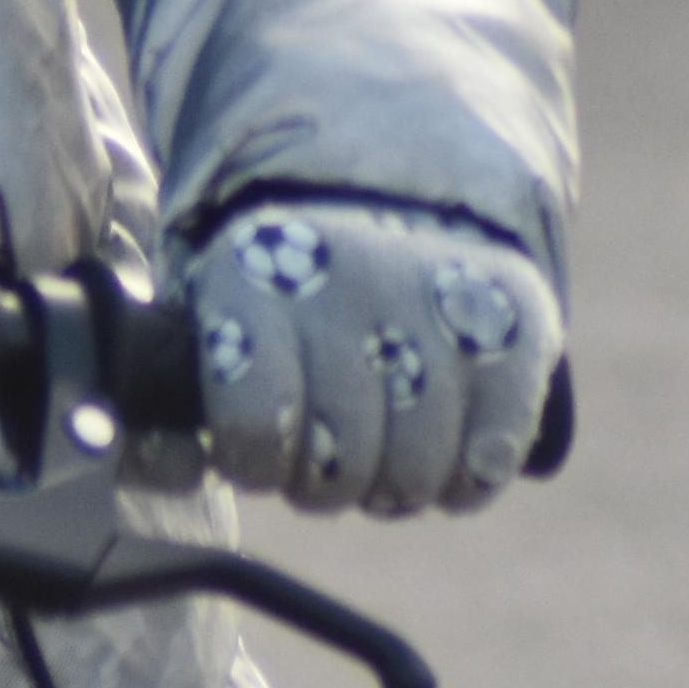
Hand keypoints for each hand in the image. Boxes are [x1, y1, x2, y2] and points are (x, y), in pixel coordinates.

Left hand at [184, 201, 557, 516]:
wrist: (396, 196)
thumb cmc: (286, 294)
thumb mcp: (221, 315)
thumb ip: (186, 397)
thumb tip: (171, 469)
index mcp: (257, 278)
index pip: (255, 420)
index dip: (257, 463)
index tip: (261, 455)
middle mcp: (350, 282)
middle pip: (341, 459)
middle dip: (325, 486)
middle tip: (325, 463)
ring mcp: (440, 301)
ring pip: (418, 468)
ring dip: (396, 491)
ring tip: (382, 463)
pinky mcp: (517, 321)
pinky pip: (493, 452)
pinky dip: (466, 482)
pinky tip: (447, 467)